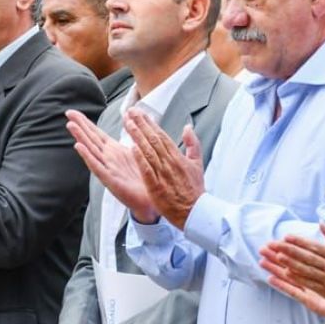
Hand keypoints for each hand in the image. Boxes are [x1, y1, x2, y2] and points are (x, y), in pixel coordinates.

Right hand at [66, 110, 156, 222]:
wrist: (149, 199)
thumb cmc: (141, 177)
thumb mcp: (135, 152)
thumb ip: (129, 138)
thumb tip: (129, 119)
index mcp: (113, 150)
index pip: (96, 133)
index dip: (85, 122)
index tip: (73, 112)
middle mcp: (107, 158)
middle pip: (91, 138)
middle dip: (80, 125)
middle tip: (68, 113)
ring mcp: (107, 168)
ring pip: (91, 150)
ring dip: (80, 137)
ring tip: (70, 126)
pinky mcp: (110, 180)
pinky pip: (97, 166)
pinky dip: (87, 156)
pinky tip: (79, 147)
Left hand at [124, 111, 203, 230]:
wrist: (194, 212)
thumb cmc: (194, 189)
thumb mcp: (197, 164)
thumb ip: (193, 144)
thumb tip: (187, 127)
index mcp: (178, 157)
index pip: (162, 136)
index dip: (150, 123)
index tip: (140, 113)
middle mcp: (170, 163)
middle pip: (153, 139)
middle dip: (141, 124)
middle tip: (130, 111)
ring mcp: (163, 174)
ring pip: (148, 151)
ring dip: (137, 136)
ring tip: (127, 124)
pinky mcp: (156, 186)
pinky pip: (147, 170)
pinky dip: (140, 158)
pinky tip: (131, 147)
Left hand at [259, 223, 324, 323]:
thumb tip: (322, 223)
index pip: (314, 246)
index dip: (299, 242)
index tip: (286, 237)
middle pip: (307, 257)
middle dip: (290, 250)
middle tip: (275, 245)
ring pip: (306, 270)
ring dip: (291, 263)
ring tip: (277, 257)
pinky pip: (310, 284)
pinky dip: (298, 278)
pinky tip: (287, 274)